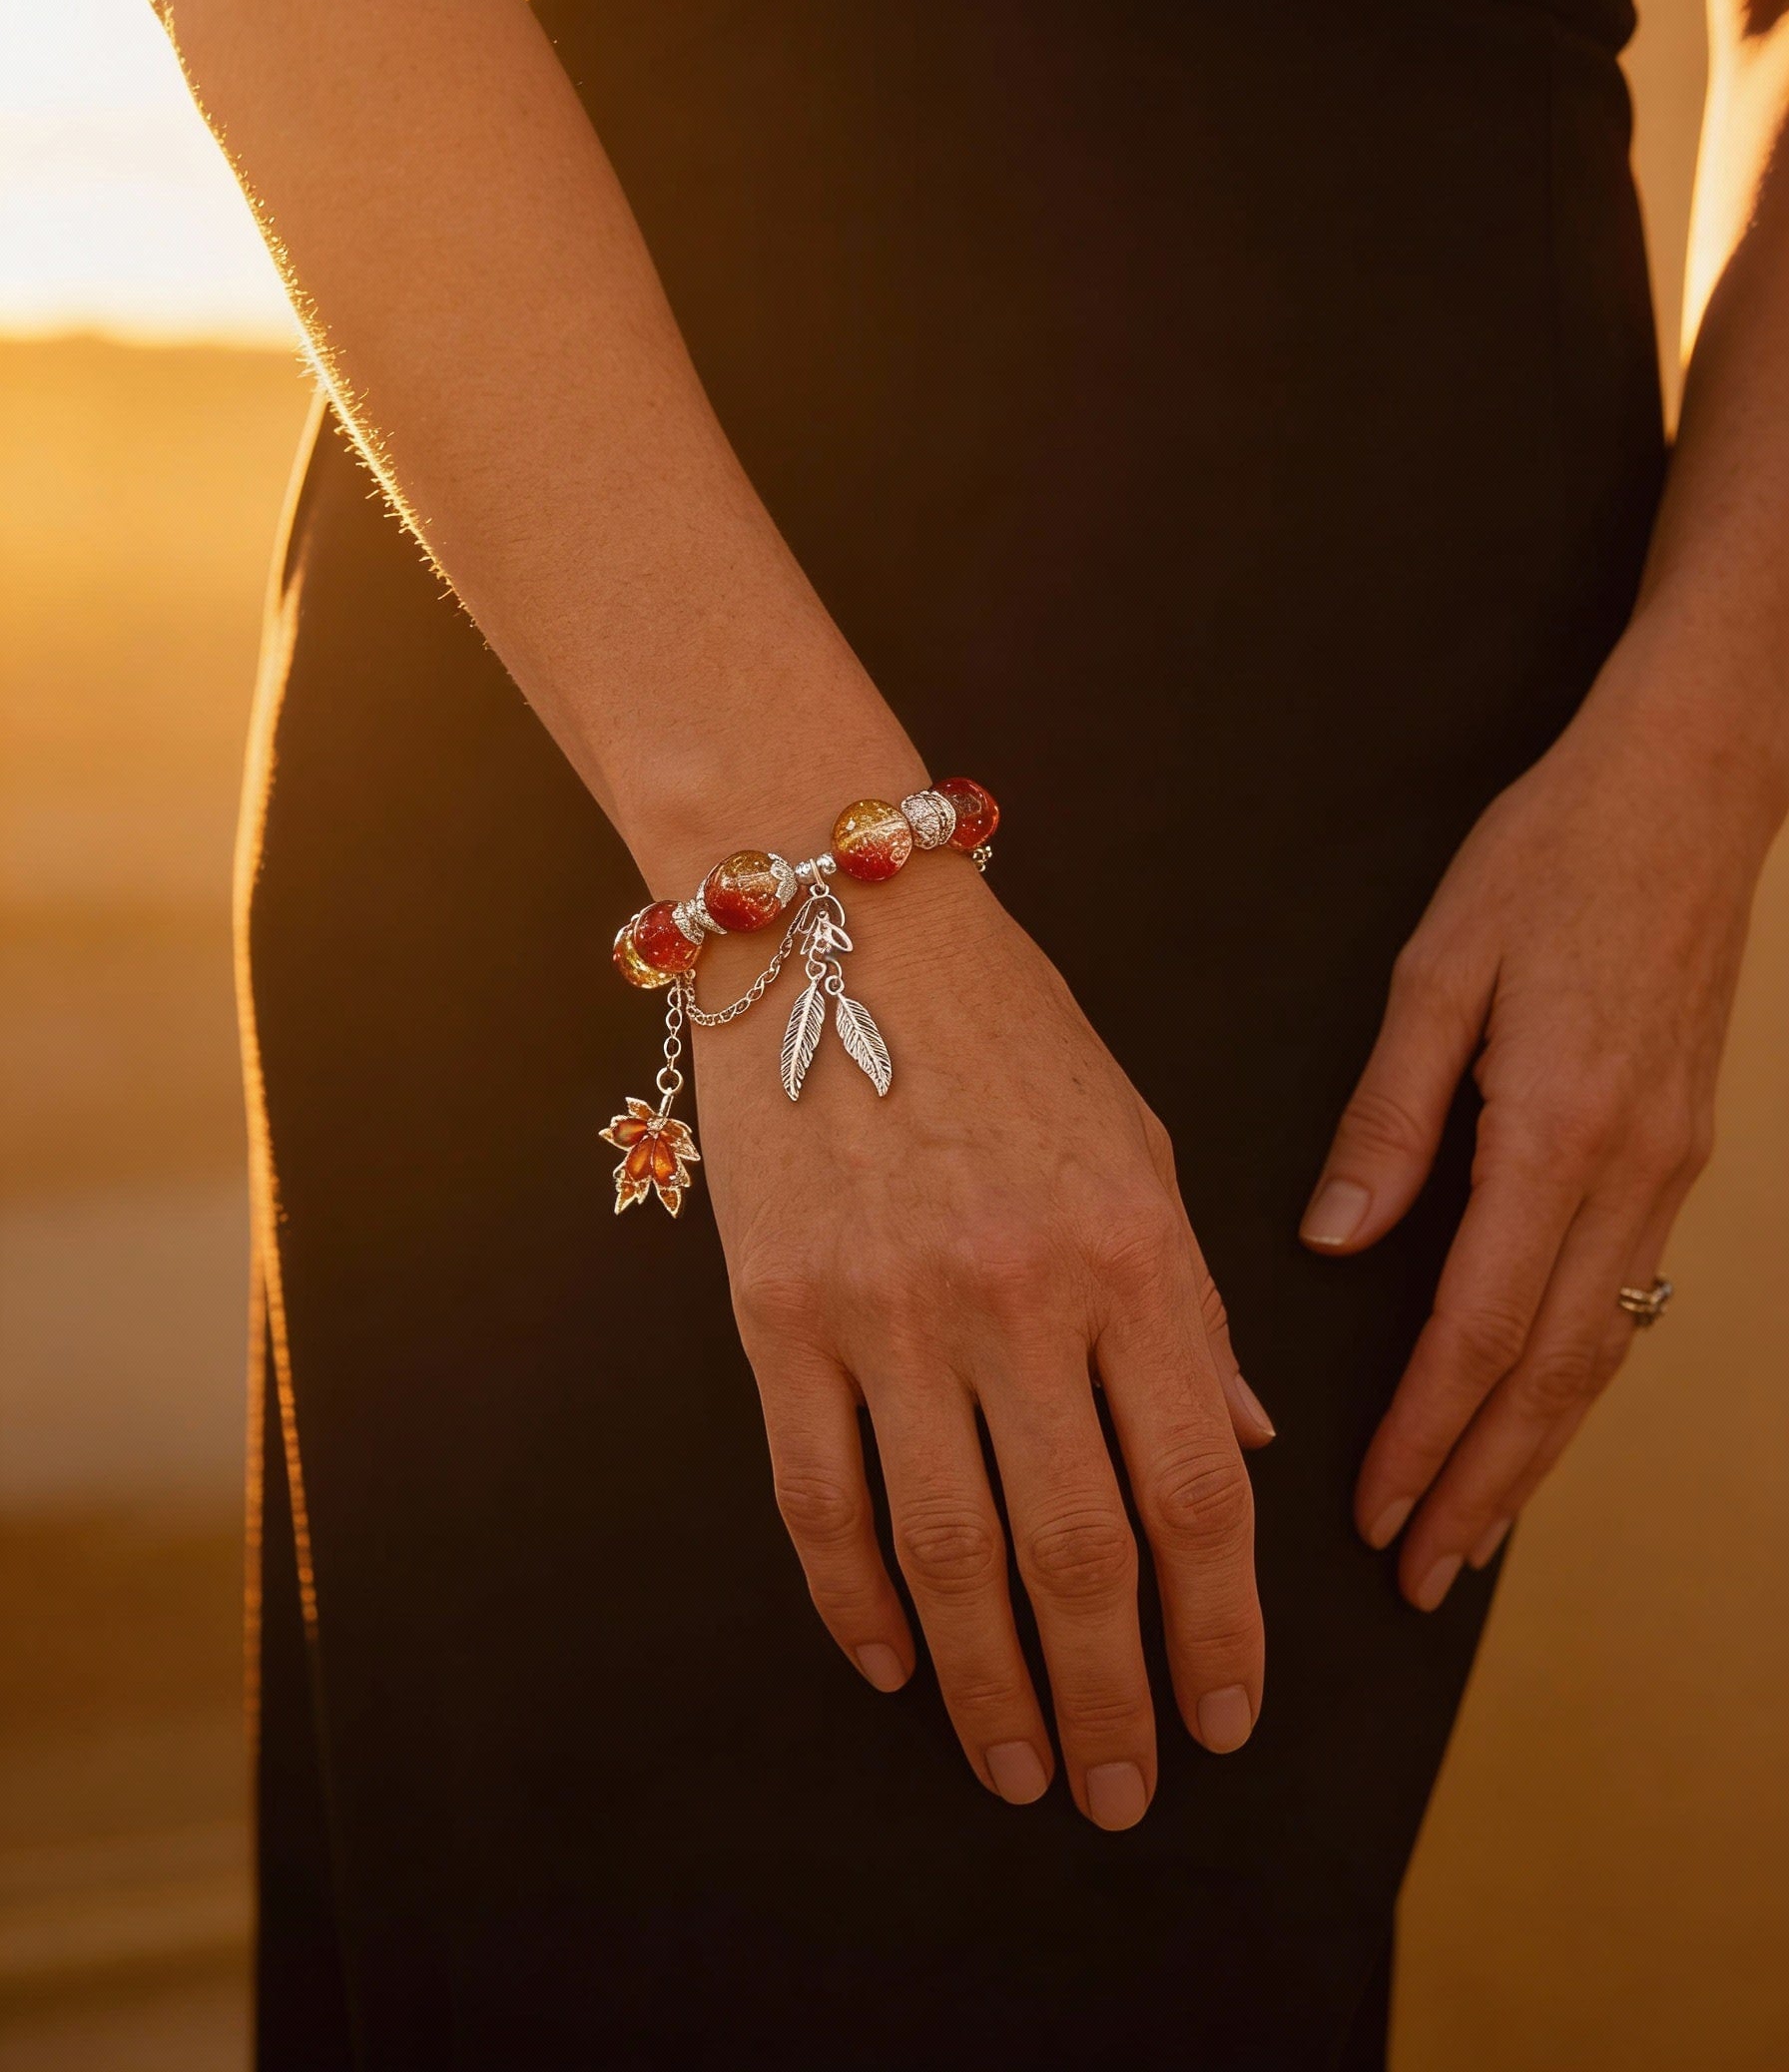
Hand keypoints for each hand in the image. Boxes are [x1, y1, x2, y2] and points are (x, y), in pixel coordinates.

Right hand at [690, 860, 1272, 1828]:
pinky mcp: (778, 1317)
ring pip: (948, 1555)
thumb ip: (1191, 1311)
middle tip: (1123, 1790)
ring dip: (987, 1684)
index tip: (1226, 1714)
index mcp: (1135, 1256)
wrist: (839, 929)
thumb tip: (1242, 1446)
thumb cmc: (1012, 1032)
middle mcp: (1018, 1300)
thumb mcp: (1142, 1149)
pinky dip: (854, 1600)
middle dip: (1110, 1697)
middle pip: (1077, 1554)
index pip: (1198, 1490)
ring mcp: (887, 1315)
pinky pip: (818, 1498)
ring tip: (1020, 1767)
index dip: (1219, 1627)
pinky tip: (892, 1664)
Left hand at [1300, 665, 1775, 1607]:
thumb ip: (1387, 1120)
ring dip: (1537, 1450)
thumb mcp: (1438, 972)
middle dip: (1485, 1485)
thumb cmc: (1553, 859)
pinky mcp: (1680, 1149)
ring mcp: (1669, 1168)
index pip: (1480, 1330)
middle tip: (1424, 1574)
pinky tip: (1540, 1409)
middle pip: (1554, 1374)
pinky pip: (1626, 1296)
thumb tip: (1335, 1243)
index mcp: (1555, 1132)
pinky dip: (1578, 1376)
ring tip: (1476, 1529)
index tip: (1375, 1514)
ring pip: (1602, 1349)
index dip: (1426, 1435)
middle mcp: (1628, 1172)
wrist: (1690, 788)